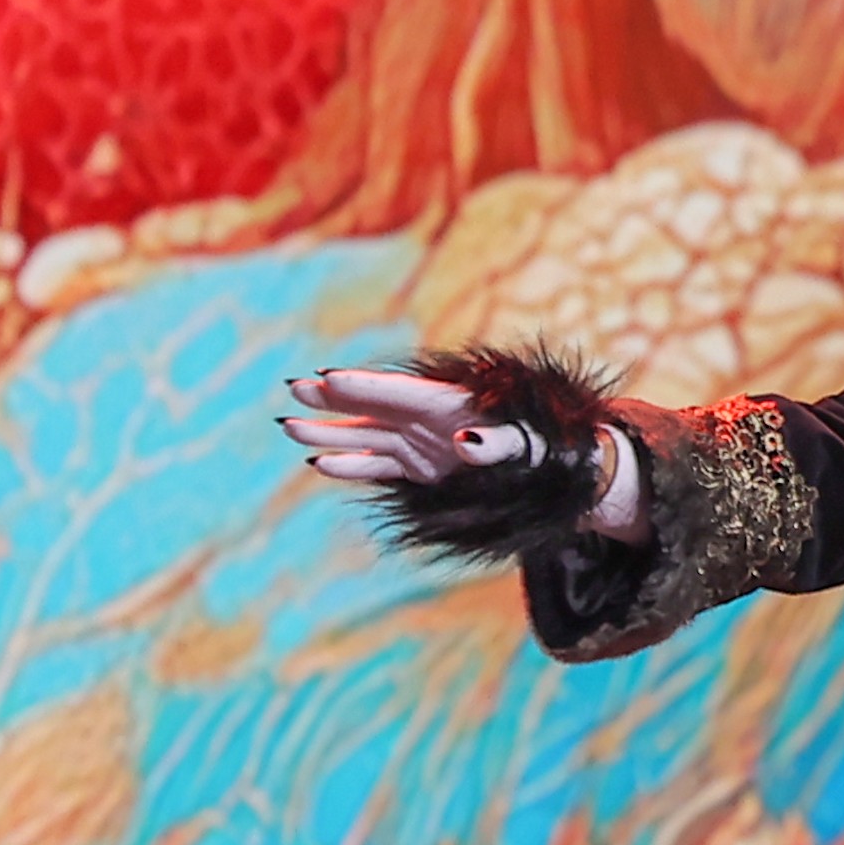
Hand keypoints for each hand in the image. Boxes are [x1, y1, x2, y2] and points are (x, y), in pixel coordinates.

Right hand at [280, 368, 546, 484]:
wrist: (554, 466)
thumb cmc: (544, 446)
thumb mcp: (526, 444)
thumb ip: (495, 445)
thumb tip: (465, 443)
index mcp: (451, 402)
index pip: (400, 392)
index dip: (364, 386)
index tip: (326, 377)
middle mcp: (429, 418)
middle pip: (373, 406)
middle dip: (335, 400)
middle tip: (295, 390)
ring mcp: (421, 441)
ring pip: (367, 435)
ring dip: (331, 432)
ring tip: (289, 425)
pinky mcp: (420, 467)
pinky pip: (378, 465)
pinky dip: (351, 465)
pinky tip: (319, 463)